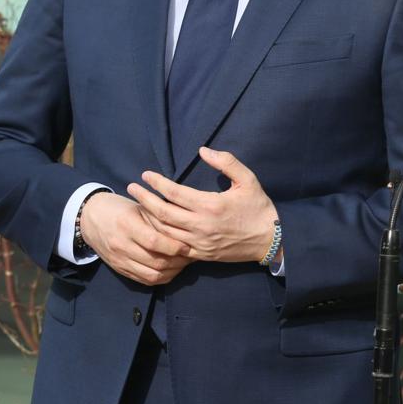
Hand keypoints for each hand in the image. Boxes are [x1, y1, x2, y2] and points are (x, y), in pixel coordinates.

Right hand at [79, 191, 190, 285]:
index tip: (189, 244)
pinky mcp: (119, 269)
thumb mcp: (138, 206)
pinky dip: (161, 277)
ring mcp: (120, 260)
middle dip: (178, 261)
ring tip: (184, 263)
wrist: (90, 218)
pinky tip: (171, 269)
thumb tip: (185, 228)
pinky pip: (144, 280)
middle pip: (155, 262)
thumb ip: (158, 218)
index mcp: (127, 225)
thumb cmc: (120, 208)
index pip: (154, 242)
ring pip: (151, 275)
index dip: (175, 246)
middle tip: (192, 255)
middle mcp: (122, 245)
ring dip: (172, 272)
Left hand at [128, 147, 278, 263]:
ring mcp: (199, 242)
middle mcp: (201, 225)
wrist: (270, 240)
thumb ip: (226, 162)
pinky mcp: (201, 253)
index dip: (157, 183)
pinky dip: (160, 236)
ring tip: (138, 205)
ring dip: (149, 217)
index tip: (146, 175)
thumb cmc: (259, 207)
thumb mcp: (248, 180)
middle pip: (163, 212)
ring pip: (165, 231)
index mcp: (211, 205)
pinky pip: (174, 246)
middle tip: (132, 188)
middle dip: (145, 199)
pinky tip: (153, 227)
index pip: (175, 193)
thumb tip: (203, 150)